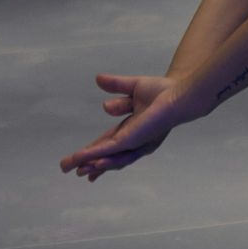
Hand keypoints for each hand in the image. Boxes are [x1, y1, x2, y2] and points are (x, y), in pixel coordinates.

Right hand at [59, 73, 199, 181]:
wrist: (179, 92)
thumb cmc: (163, 91)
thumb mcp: (133, 87)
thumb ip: (115, 86)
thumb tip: (97, 79)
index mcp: (132, 129)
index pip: (108, 144)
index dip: (93, 152)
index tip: (79, 161)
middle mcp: (134, 140)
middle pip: (106, 155)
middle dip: (87, 163)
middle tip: (69, 170)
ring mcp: (135, 142)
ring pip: (109, 158)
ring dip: (90, 164)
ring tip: (75, 170)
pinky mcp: (134, 140)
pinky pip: (110, 149)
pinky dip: (95, 154)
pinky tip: (82, 158)